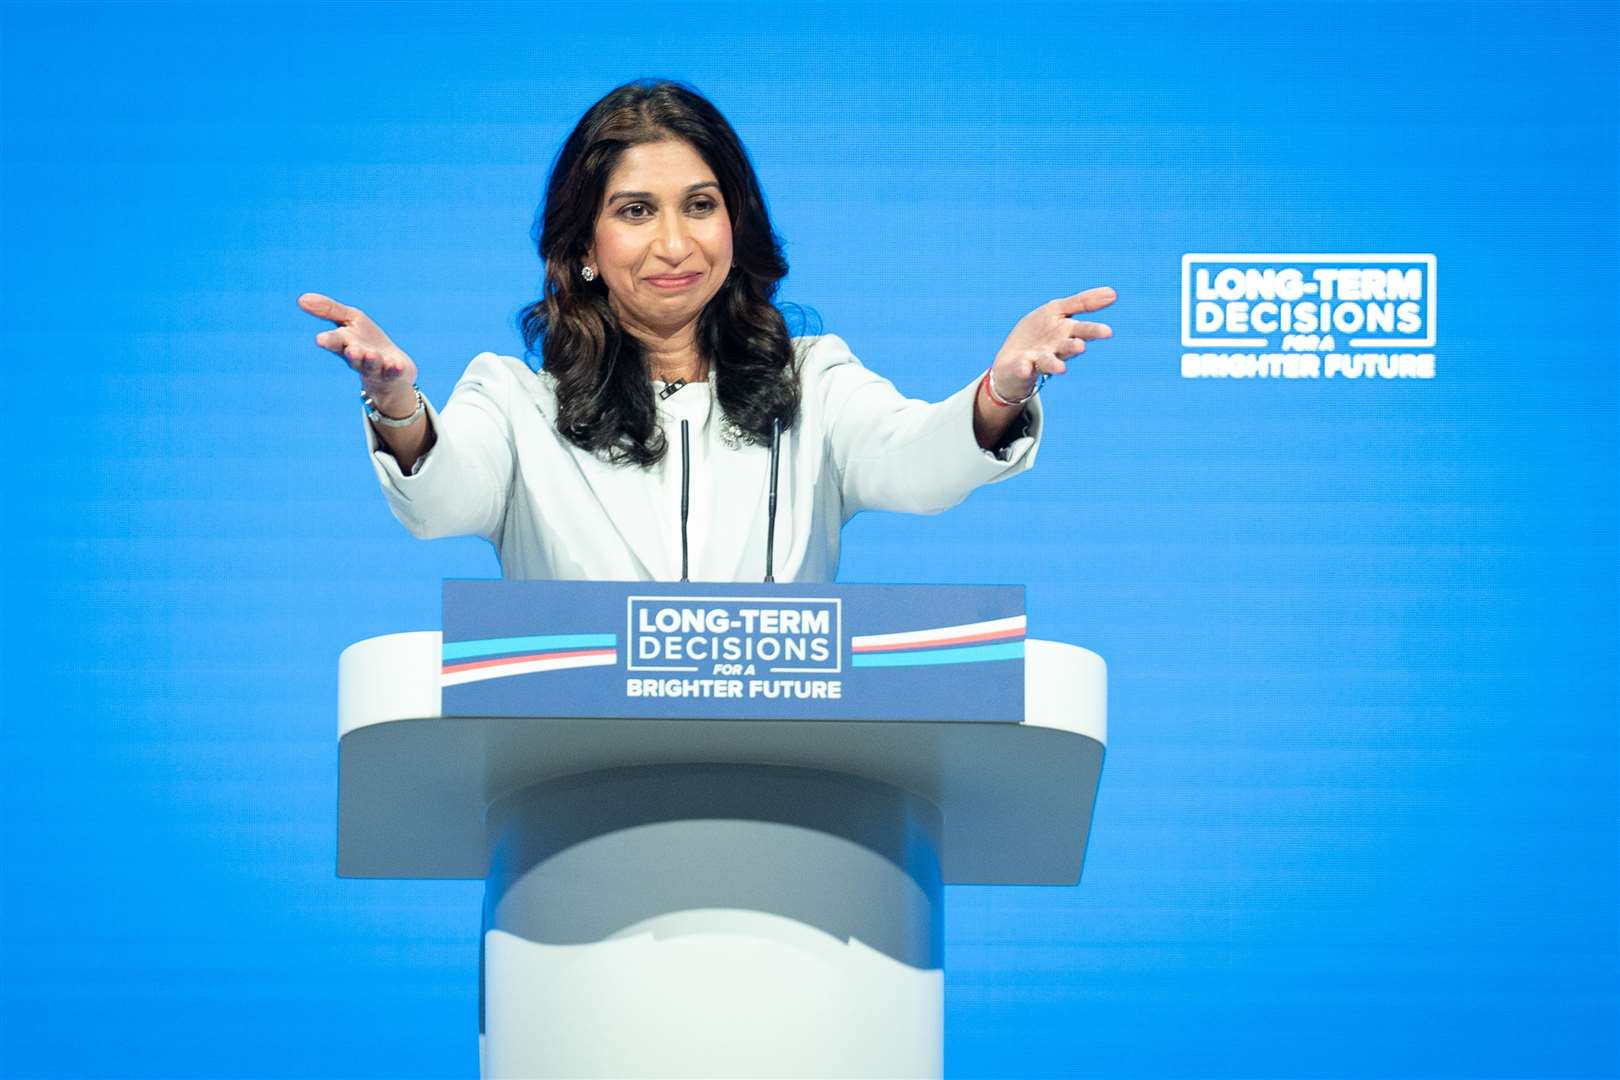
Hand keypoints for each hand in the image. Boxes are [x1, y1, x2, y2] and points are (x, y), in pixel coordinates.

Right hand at [298, 292, 418, 411]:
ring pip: (372, 365)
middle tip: (351, 350)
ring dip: (371, 360)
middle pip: (353, 357)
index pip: (334, 342)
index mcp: (345, 344)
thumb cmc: (366, 340)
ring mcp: (377, 367)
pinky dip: (394, 369)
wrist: (392, 368)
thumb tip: (301, 299)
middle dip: (352, 354)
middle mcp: (359, 358)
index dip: (329, 341)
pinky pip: (394, 372)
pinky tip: (395, 365)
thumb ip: (328, 310)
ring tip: (371, 354)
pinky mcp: (394, 373)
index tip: (321, 339)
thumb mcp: (350, 319)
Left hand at [989, 286, 1115, 400]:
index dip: (1094, 330)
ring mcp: (1039, 359)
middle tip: (1081, 347)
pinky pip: (1023, 368)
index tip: (1108, 332)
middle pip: (1068, 346)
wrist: (1013, 357)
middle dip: (1074, 346)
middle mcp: (1057, 348)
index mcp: (1068, 333)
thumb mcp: (1057, 310)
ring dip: (1054, 364)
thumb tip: (1113, 292)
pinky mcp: (1022, 367)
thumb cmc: (1040, 332)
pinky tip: (1025, 368)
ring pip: (1049, 361)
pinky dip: (1024, 368)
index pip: (1084, 330)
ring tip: (1060, 369)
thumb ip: (1082, 302)